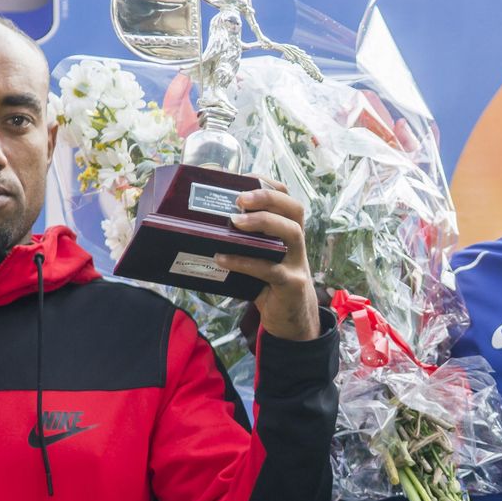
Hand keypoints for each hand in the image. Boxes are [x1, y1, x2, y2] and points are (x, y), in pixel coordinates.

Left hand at [215, 178, 320, 341]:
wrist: (292, 322)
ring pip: (291, 233)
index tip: (244, 178)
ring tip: (234, 221)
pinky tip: (223, 258)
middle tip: (240, 198)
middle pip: (294, 210)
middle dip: (268, 198)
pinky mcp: (291, 285)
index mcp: (289, 233)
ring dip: (263, 222)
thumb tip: (203, 227)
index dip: (268, 185)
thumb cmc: (268, 286)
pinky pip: (270, 270)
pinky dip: (245, 262)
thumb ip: (244, 243)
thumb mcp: (259, 259)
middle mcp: (297, 244)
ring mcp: (298, 264)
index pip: (287, 199)